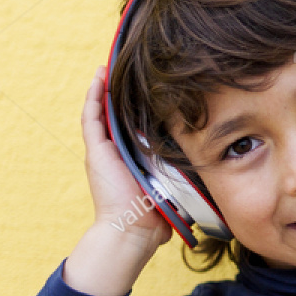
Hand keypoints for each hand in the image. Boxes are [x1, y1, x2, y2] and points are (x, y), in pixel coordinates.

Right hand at [80, 63, 171, 248]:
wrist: (132, 230)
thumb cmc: (153, 218)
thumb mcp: (172, 193)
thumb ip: (184, 187)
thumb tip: (205, 197)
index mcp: (131, 159)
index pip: (131, 127)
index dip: (135, 108)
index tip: (146, 89)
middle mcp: (114, 152)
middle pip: (114, 115)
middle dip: (118, 92)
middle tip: (125, 68)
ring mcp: (102, 151)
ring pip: (99, 111)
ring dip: (102, 88)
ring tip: (108, 65)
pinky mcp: (96, 151)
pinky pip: (90, 117)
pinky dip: (92, 96)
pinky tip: (98, 77)